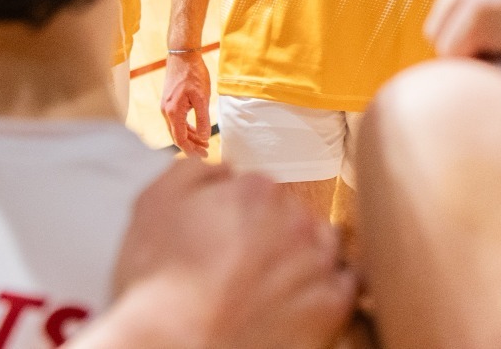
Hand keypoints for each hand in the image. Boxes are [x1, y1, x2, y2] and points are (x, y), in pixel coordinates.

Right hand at [106, 162, 355, 348]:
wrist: (176, 340)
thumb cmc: (159, 276)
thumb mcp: (153, 201)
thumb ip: (193, 170)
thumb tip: (224, 170)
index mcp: (254, 190)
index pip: (257, 186)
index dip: (237, 208)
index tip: (224, 228)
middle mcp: (295, 220)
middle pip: (292, 212)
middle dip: (272, 229)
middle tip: (241, 257)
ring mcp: (318, 264)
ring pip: (323, 244)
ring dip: (304, 253)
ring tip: (272, 278)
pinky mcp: (332, 306)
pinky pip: (346, 285)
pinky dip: (328, 287)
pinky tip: (302, 297)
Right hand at [160, 51, 213, 157]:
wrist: (182, 56)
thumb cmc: (193, 75)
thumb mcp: (202, 98)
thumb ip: (202, 119)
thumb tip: (204, 137)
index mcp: (173, 112)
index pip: (179, 138)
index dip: (190, 149)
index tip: (202, 156)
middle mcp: (166, 111)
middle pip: (177, 135)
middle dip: (191, 146)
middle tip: (206, 153)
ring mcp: (166, 107)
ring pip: (176, 129)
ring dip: (189, 137)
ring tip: (204, 144)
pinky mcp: (169, 103)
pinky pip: (176, 121)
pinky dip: (186, 128)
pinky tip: (196, 131)